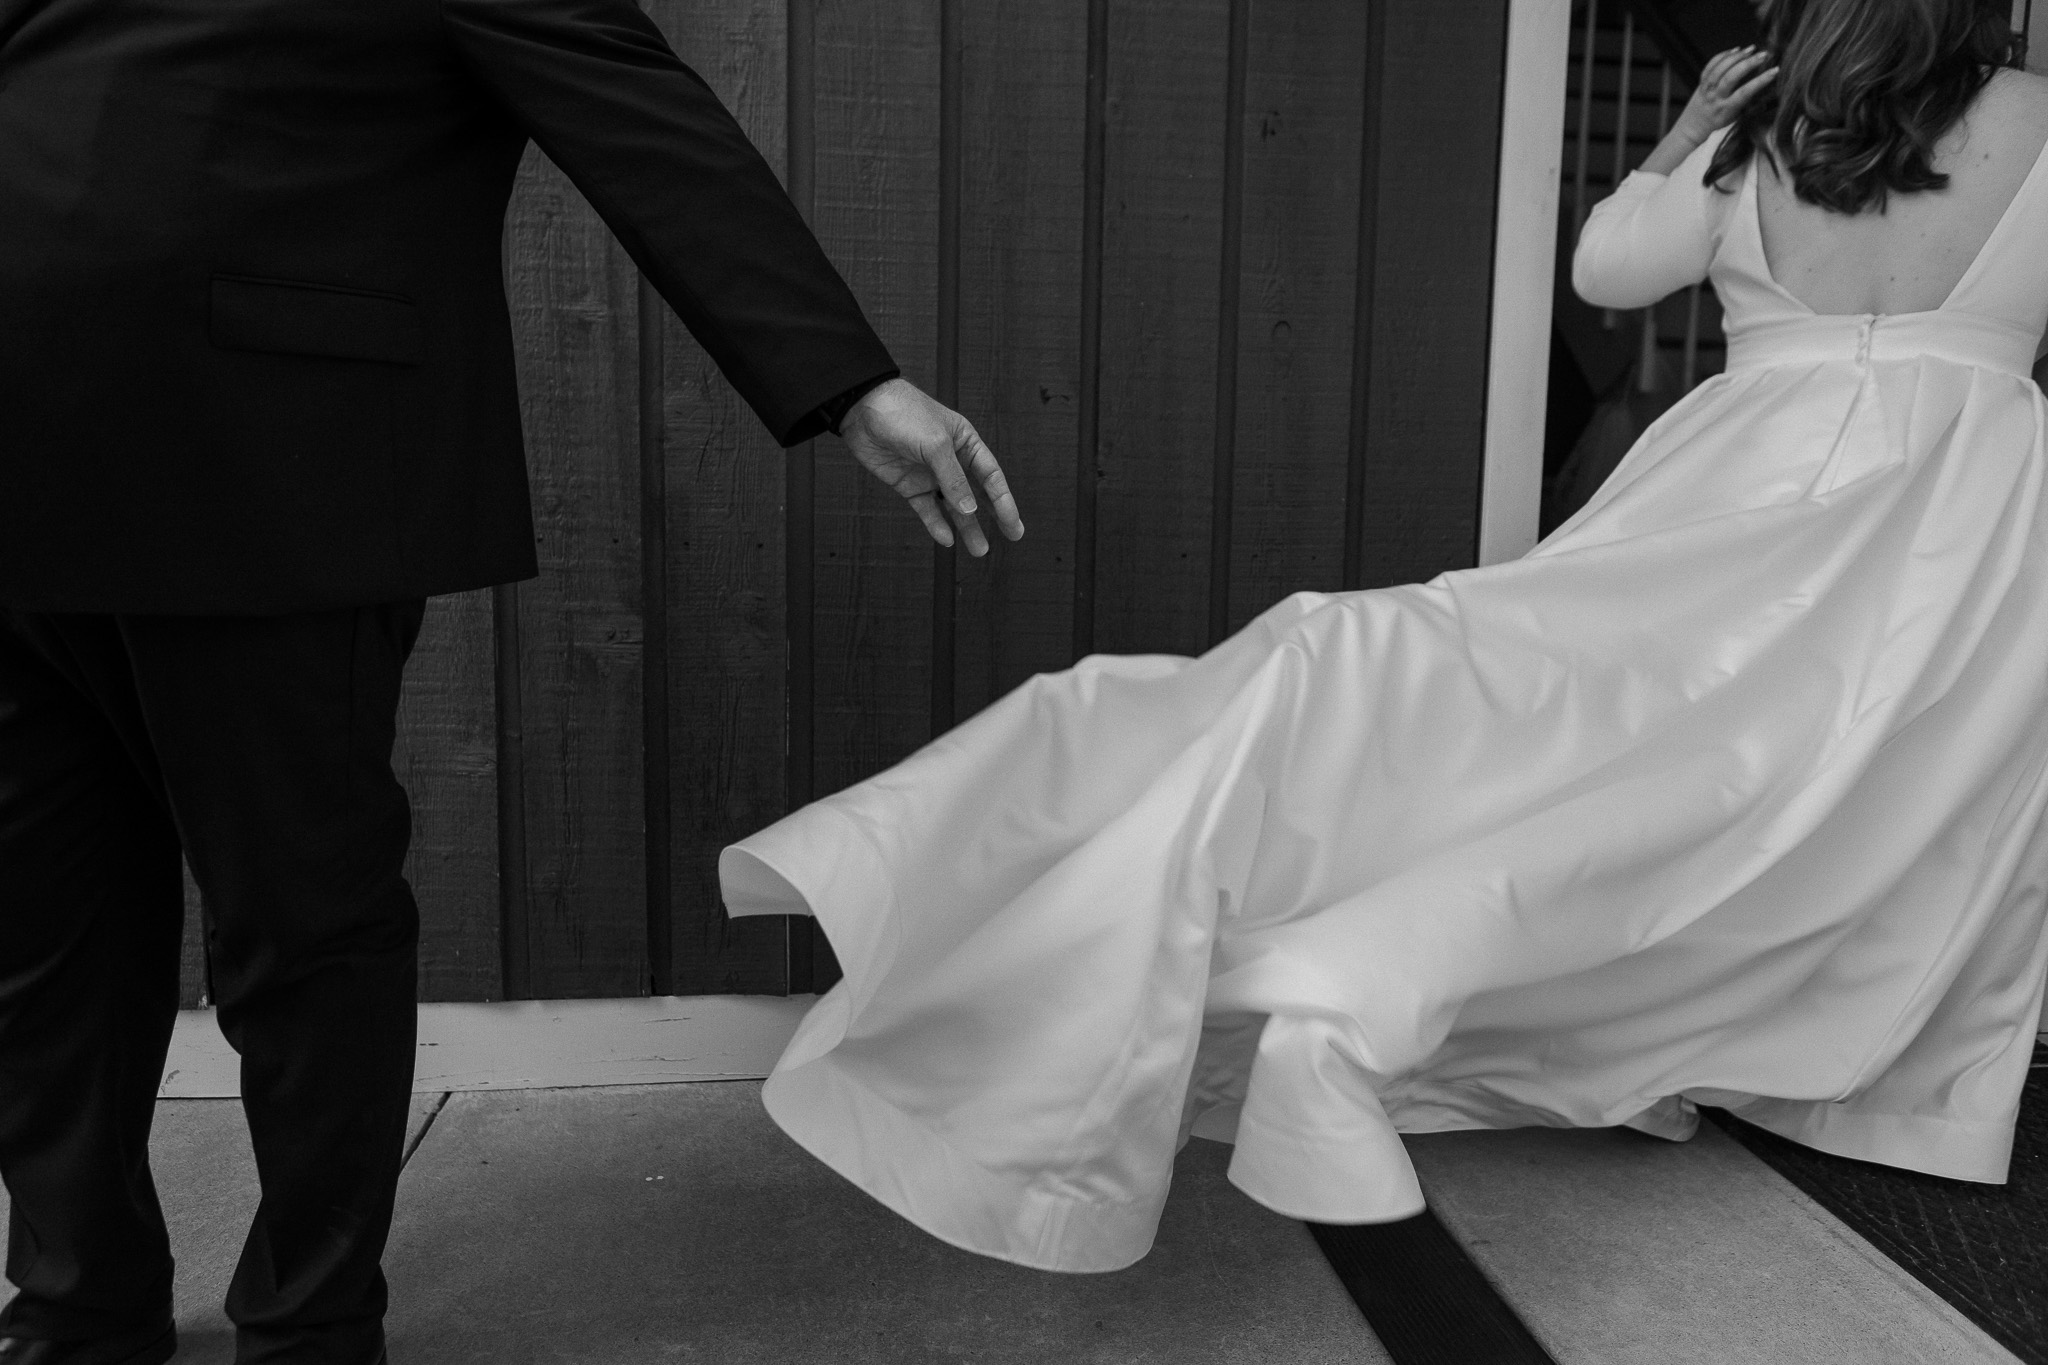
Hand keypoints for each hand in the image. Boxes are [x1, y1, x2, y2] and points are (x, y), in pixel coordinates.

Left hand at [838, 378, 1024, 556]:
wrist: (862, 409)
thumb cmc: (904, 413)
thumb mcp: (935, 444)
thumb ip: (953, 479)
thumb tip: (969, 510)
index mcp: (965, 442)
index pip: (991, 475)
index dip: (1004, 500)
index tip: (1013, 523)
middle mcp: (950, 459)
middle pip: (977, 493)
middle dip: (994, 516)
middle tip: (1011, 537)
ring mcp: (929, 474)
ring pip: (953, 506)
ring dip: (966, 528)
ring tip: (979, 549)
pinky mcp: (908, 485)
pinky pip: (927, 509)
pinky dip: (936, 524)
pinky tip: (946, 538)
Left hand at [1637, 45, 1777, 175]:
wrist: (1691, 130)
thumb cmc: (1717, 126)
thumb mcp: (1735, 120)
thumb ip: (1748, 106)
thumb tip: (1768, 92)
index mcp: (1726, 109)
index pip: (1745, 92)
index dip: (1760, 81)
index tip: (1775, 71)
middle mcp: (1715, 98)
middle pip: (1731, 77)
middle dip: (1748, 64)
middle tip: (1764, 55)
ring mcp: (1706, 90)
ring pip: (1720, 69)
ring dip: (1736, 56)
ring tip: (1751, 49)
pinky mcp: (1700, 83)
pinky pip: (1710, 66)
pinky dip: (1723, 56)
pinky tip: (1736, 50)